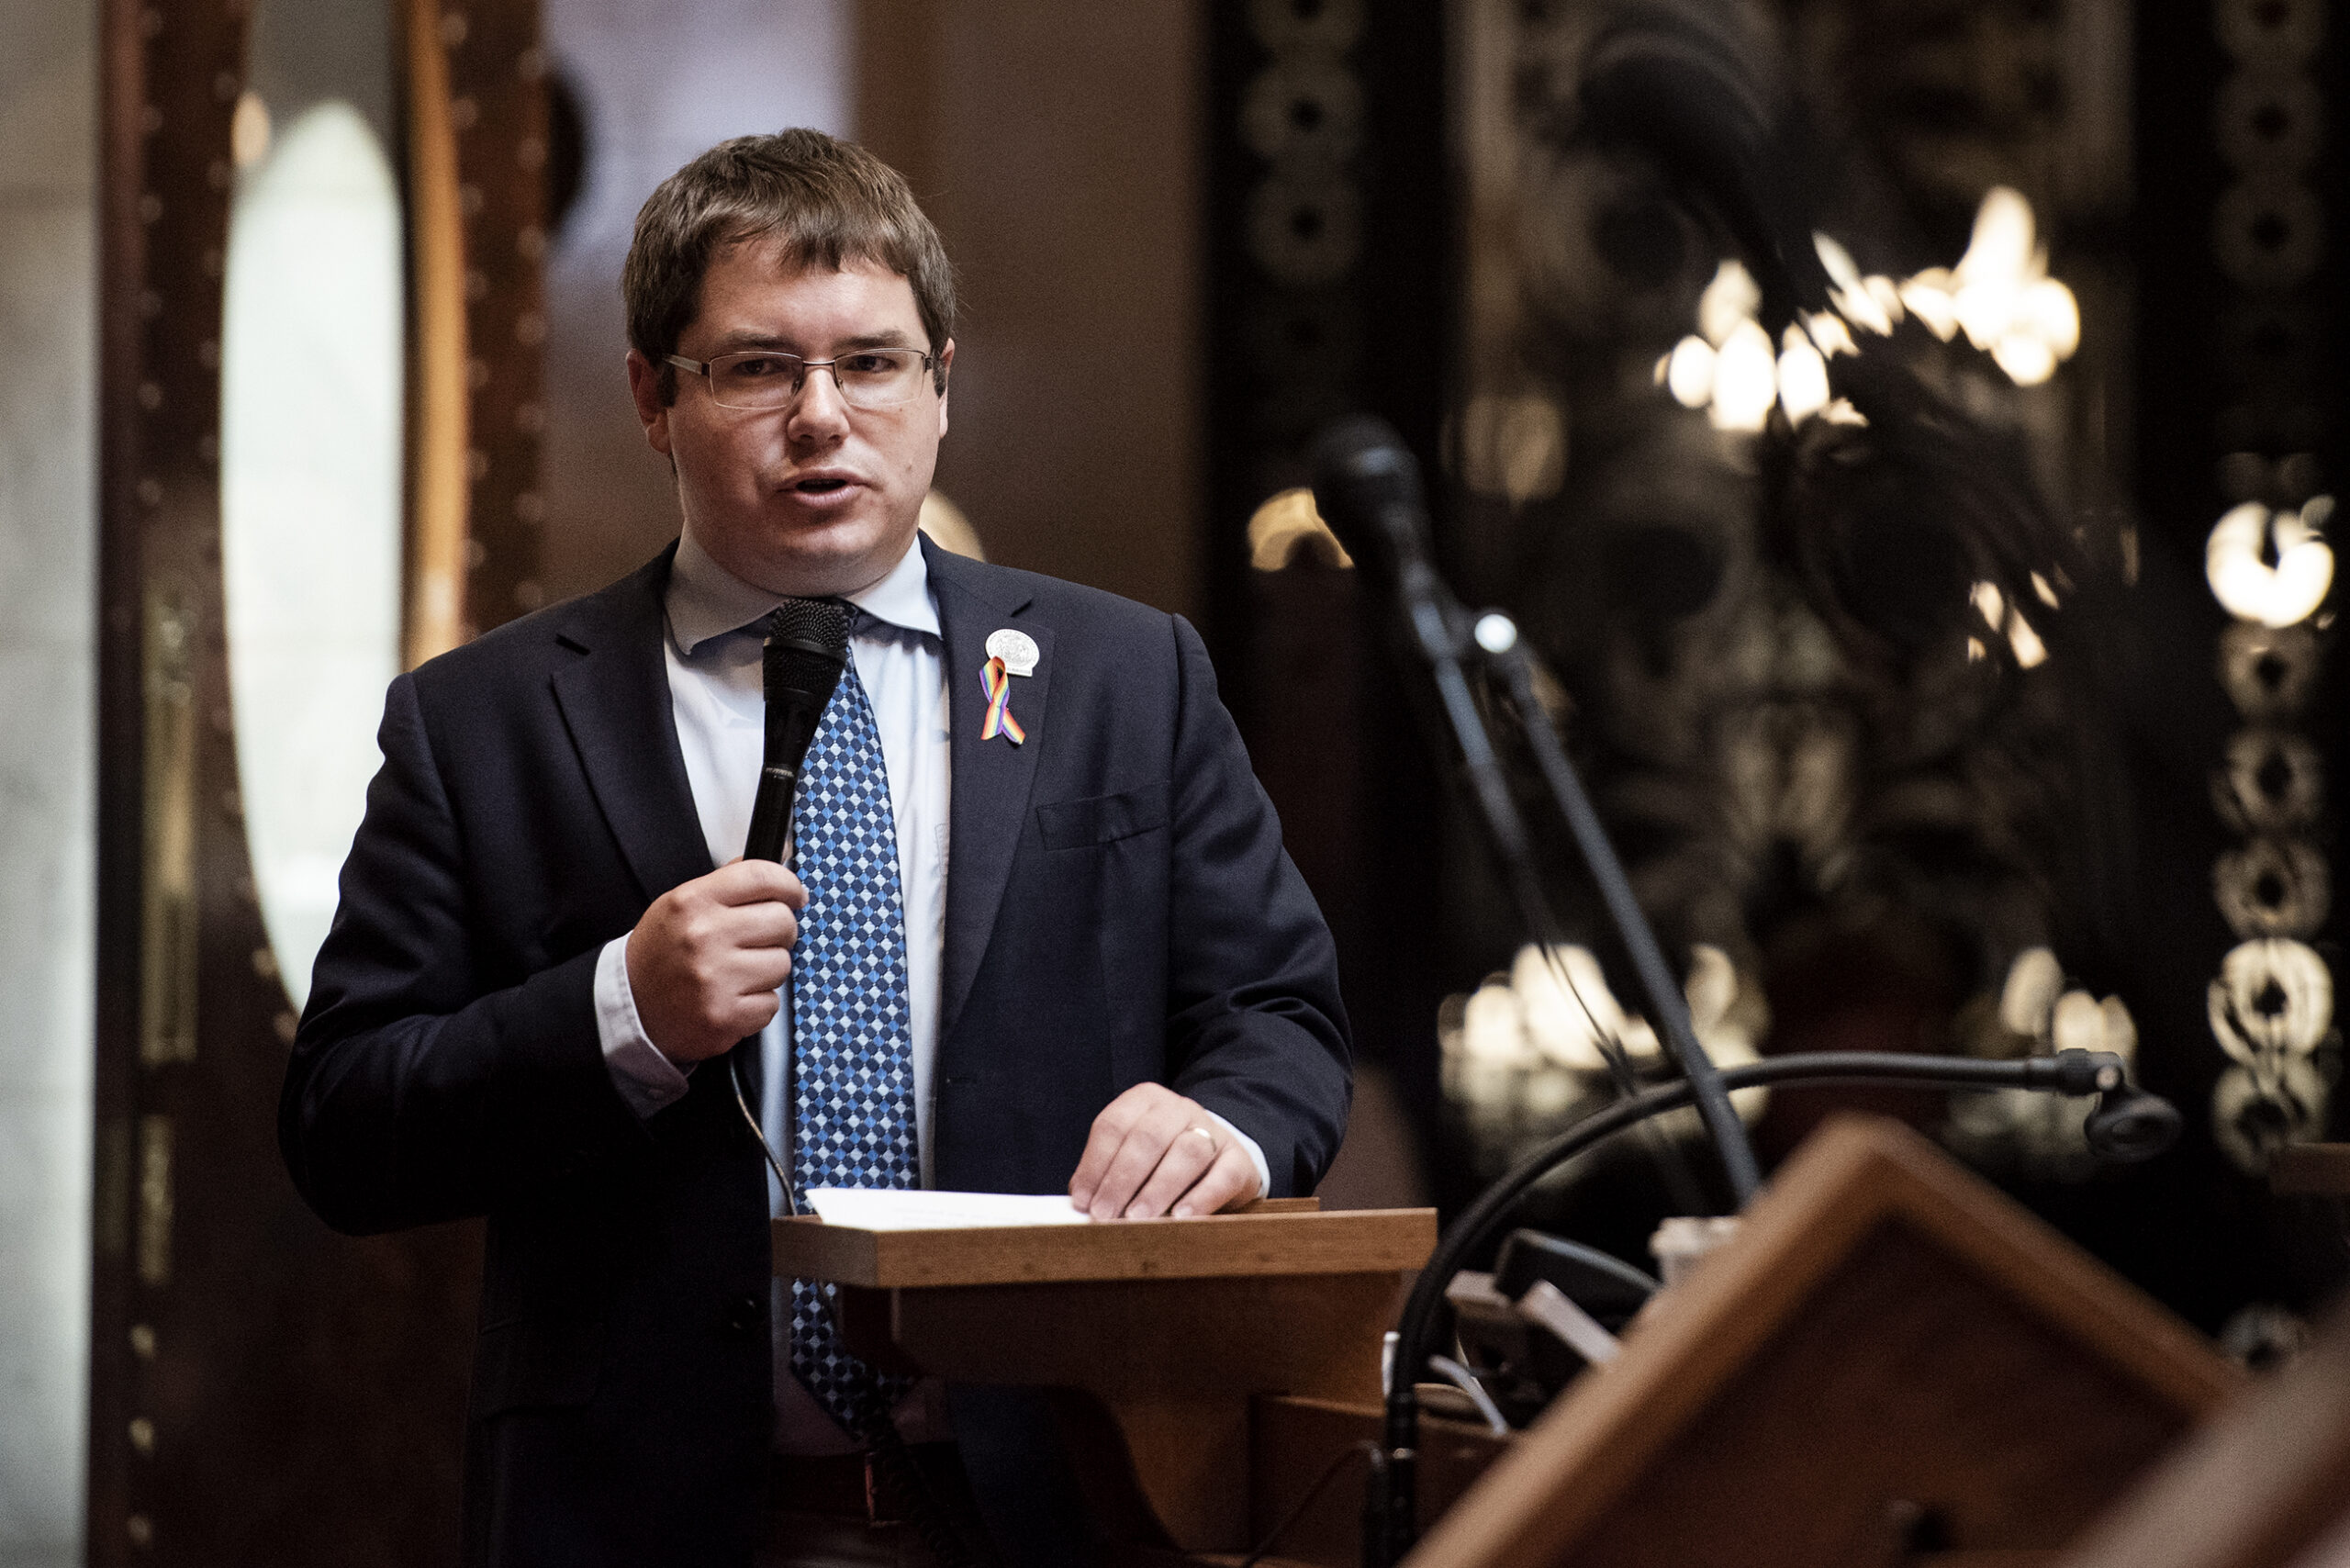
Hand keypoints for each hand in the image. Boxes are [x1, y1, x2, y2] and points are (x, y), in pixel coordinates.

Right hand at [625, 859, 806, 1063]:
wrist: (631, 1007)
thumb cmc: (663, 953)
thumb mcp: (683, 904)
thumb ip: (729, 881)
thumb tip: (780, 857)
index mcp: (692, 902)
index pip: (761, 877)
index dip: (789, 885)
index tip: (794, 895)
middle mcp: (703, 937)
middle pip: (782, 921)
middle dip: (780, 931)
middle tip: (760, 940)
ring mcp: (714, 979)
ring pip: (782, 964)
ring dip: (768, 970)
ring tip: (738, 972)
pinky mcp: (724, 1017)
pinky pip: (772, 1003)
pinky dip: (758, 1003)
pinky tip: (732, 997)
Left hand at [1068, 1084, 1261, 1219]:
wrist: (1219, 1158)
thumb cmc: (1162, 1162)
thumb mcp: (1131, 1157)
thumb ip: (1106, 1173)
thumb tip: (1081, 1202)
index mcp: (1145, 1101)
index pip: (1113, 1126)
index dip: (1095, 1165)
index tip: (1083, 1201)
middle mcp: (1179, 1109)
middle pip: (1148, 1138)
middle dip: (1122, 1180)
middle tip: (1105, 1215)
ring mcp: (1212, 1131)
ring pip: (1186, 1152)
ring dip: (1158, 1189)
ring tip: (1138, 1219)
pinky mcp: (1239, 1159)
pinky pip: (1222, 1176)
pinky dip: (1200, 1198)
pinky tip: (1181, 1218)